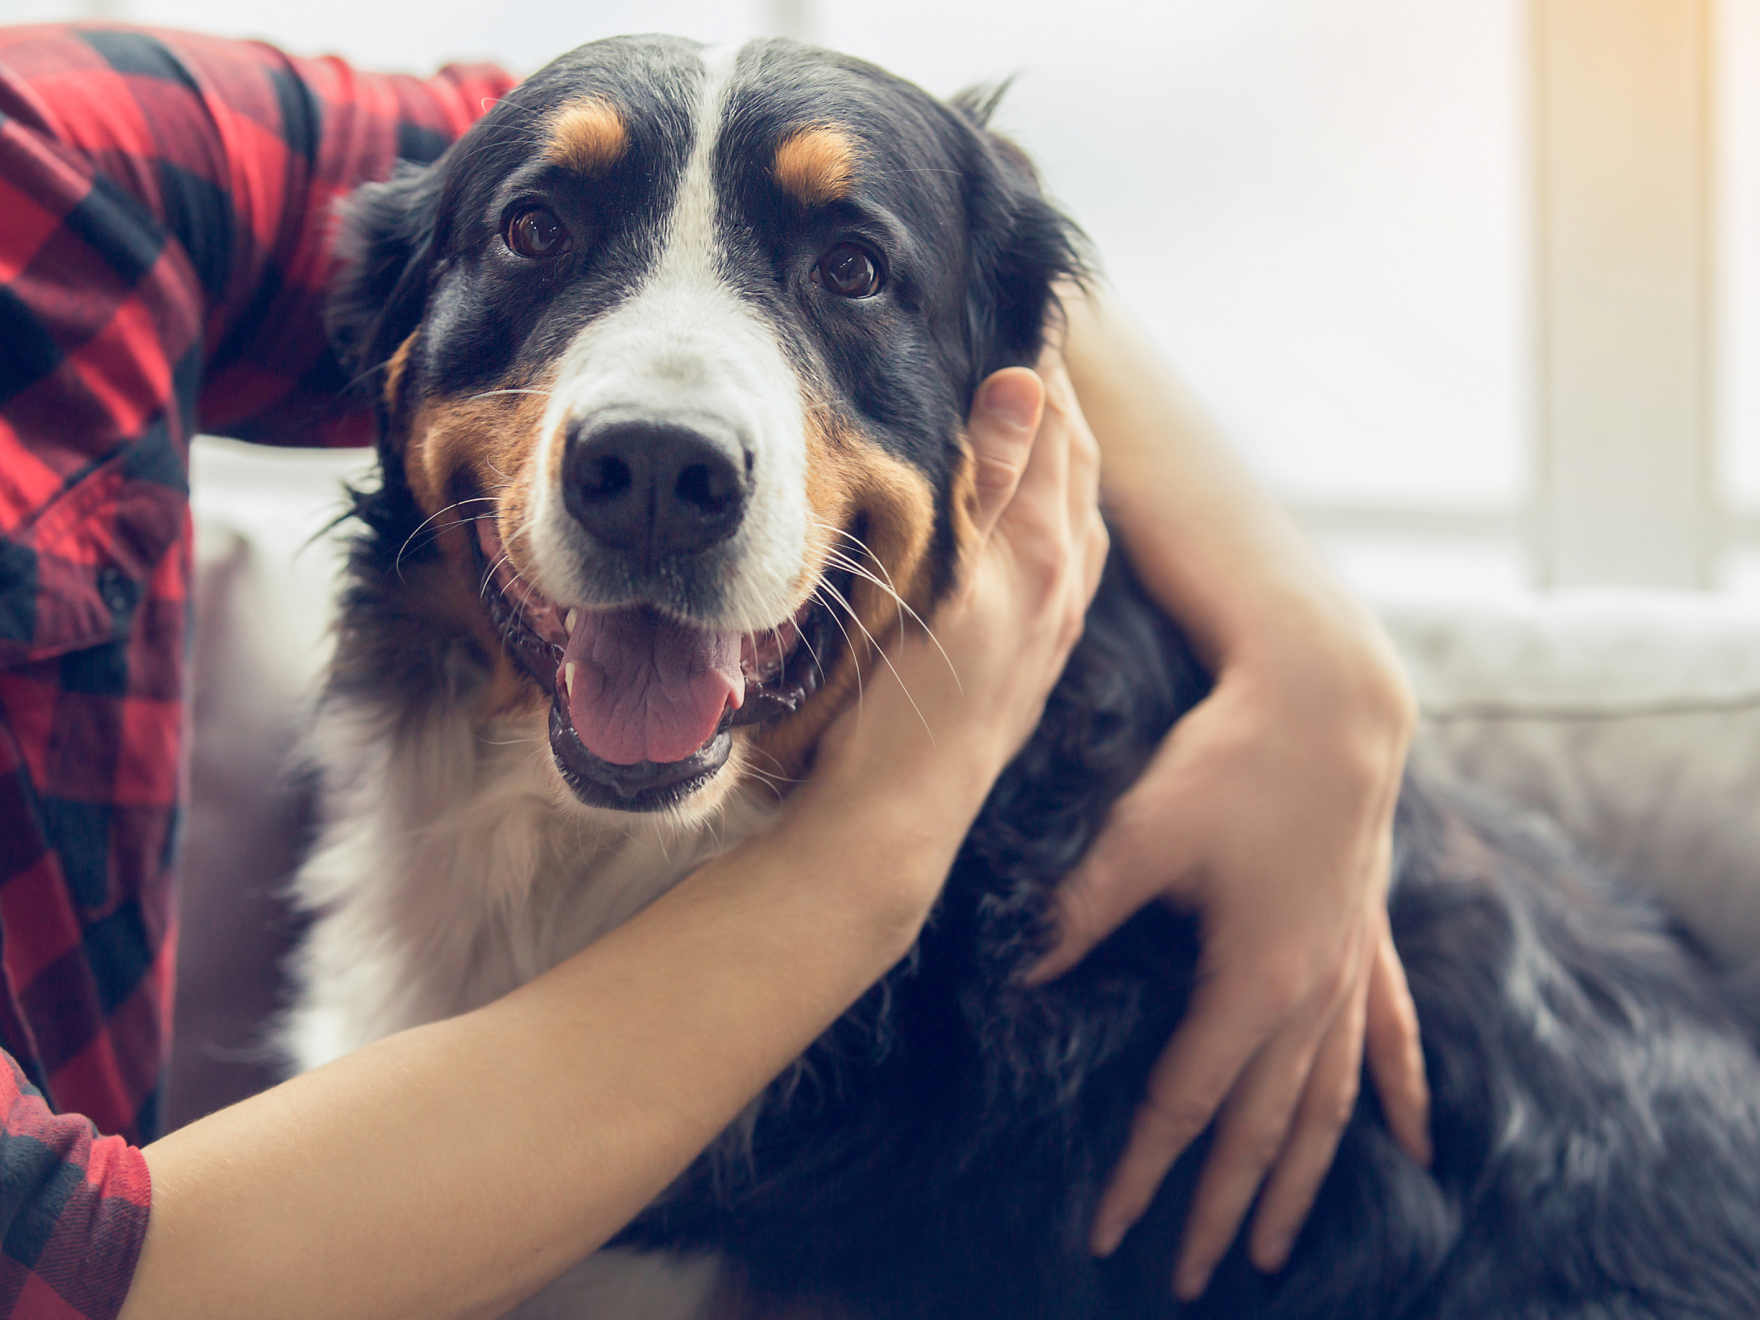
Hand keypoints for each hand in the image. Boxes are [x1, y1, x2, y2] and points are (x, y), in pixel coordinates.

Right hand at [813, 354, 1107, 815]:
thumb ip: (989, 480)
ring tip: (1038, 423)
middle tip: (1034, 351)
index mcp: (1044, 555)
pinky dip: (1059, 522)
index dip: (1043, 371)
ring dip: (1064, 464)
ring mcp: (1051, 632)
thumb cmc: (900, 702)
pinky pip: (1068, 571)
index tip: (1025, 315)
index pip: (1057, 433)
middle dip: (1061, 407)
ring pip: (1077, 522)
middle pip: (1078, 471)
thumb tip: (1024, 384)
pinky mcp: (1033, 667)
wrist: (894, 818)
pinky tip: (1037, 532)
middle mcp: (1063, 589)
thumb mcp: (942, 577)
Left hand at [1029, 617, 1428, 1298]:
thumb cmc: (1226, 759)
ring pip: (1327, 1101)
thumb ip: (1079, 914)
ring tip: (1281, 1246)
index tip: (1106, 1230)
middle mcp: (1313, 992)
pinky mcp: (1368, 934)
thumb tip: (1020, 975)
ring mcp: (1350, 966)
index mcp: (1255, 981)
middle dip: (1224, 1207)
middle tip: (1190, 1276)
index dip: (1143, 1170)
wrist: (1326, 695)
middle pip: (1263, 1127)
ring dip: (1301, 1176)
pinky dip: (1395, 1093)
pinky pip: (1389, 1034)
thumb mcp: (1138, 835)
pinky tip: (1413, 1146)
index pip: (1187, 1103)